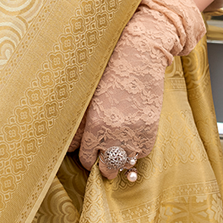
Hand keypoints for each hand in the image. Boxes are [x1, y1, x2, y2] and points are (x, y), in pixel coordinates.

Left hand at [70, 0, 205, 179]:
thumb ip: (81, 121)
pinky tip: (131, 140)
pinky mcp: (150, 130)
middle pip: (106, 168)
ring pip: (125, 165)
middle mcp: (113, 133)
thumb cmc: (109, 70)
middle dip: (103, 165)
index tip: (89, 154)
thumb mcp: (89, 95)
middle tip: (103, 158)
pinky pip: (142, 154)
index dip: (87, 157)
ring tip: (117, 152)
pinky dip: (136, 151)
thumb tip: (72, 144)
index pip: (86, 158)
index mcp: (93, 124)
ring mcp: (134, 133)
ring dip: (120, 161)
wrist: (139, 54)